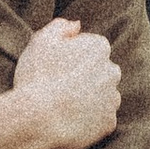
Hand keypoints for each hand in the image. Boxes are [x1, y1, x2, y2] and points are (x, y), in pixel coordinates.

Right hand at [0, 18, 121, 148]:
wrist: (38, 119)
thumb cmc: (37, 77)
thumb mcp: (40, 41)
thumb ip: (60, 27)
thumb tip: (76, 25)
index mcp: (99, 48)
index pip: (90, 48)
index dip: (70, 57)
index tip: (55, 67)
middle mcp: (112, 71)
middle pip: (100, 71)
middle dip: (85, 76)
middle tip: (59, 86)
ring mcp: (112, 99)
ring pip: (103, 95)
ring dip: (90, 98)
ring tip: (64, 106)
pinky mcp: (109, 123)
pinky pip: (101, 119)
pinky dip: (90, 120)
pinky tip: (71, 120)